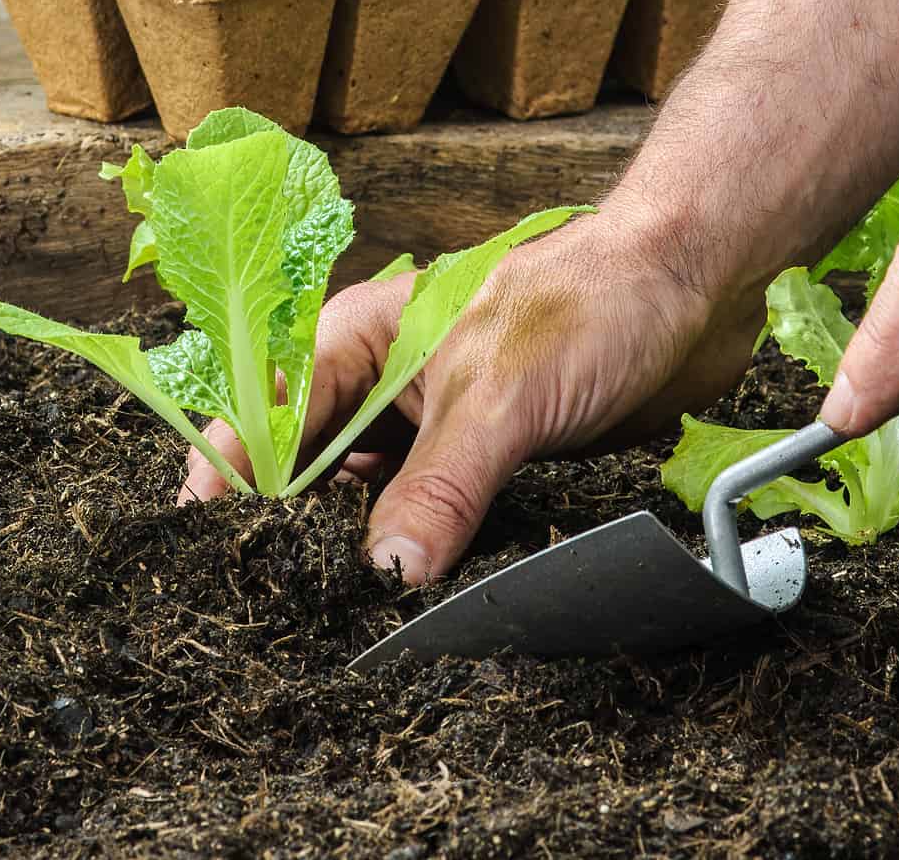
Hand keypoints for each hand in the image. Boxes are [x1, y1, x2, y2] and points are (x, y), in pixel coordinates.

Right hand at [178, 207, 758, 584]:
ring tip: (335, 612)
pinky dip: (421, 556)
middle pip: (310, 466)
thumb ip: (439, 487)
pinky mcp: (488, 460)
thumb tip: (386, 573)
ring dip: (359, 549)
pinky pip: (435, 519)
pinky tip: (414, 597)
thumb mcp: (499, 398)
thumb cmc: (591, 299)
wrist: (695, 286)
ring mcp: (436, 424)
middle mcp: (386, 383)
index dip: (230, 473)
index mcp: (360, 339)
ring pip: (371, 499)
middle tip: (273, 597)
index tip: (204, 538)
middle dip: (291, 527)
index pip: (268, 413)